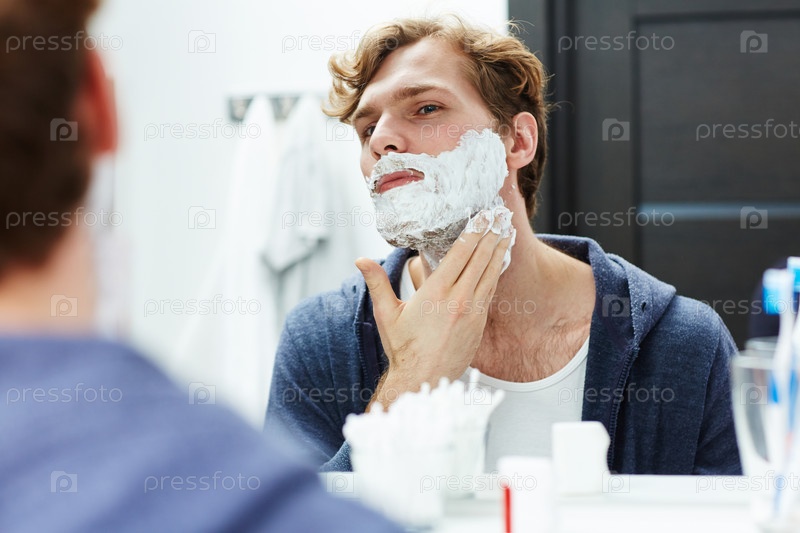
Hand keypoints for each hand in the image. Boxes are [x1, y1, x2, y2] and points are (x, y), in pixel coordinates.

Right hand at [355, 219, 513, 409]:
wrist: (423, 379)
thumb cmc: (403, 348)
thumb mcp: (386, 314)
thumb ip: (377, 282)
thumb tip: (360, 260)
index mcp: (436, 293)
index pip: (460, 254)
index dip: (474, 233)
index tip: (482, 216)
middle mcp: (458, 300)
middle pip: (480, 260)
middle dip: (490, 236)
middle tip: (500, 217)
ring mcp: (472, 313)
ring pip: (490, 275)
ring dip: (499, 252)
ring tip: (507, 233)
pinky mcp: (479, 324)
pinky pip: (490, 292)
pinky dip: (496, 274)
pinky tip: (499, 263)